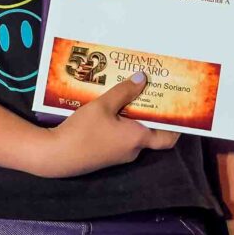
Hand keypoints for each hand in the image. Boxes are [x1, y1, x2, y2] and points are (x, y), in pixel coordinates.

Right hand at [30, 73, 176, 177]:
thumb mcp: (102, 105)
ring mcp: (119, 155)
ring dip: (133, 117)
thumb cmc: (83, 131)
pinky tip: (110, 110)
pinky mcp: (106, 156)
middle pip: (150, 131)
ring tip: (128, 95)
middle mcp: (133, 150)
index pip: (168, 138)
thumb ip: (124, 92)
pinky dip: (121, 124)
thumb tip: (143, 78)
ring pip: (134, 133)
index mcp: (138, 138)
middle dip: (150, 112)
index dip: (176, 125)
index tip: (177, 108)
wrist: (57, 156)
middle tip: (149, 92)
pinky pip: (121, 138)